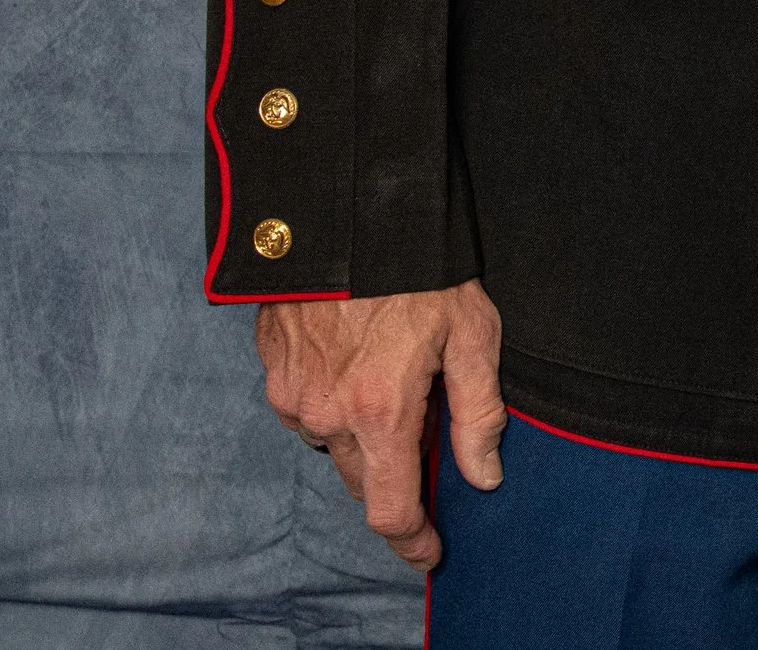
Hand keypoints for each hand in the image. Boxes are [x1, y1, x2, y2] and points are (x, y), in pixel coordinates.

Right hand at [256, 280, 504, 569]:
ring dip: (362, 431)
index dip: (413, 539)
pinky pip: (306, 406)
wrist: (351, 207)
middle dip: (395, 470)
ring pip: (331, 441)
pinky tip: (360, 357)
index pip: (390, 510)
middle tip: (428, 425)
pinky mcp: (273, 367)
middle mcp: (325, 414)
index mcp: (378, 413)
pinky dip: (334, 398)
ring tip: (395, 375)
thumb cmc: (420, 268)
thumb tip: (484, 475)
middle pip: (361, 478)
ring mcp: (292, 392)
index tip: (430, 550)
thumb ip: (479, 412)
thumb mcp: (472, 331)